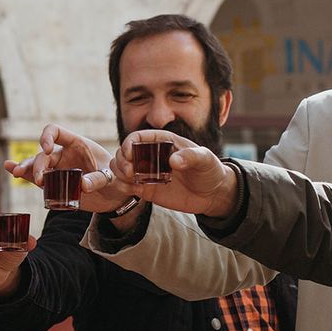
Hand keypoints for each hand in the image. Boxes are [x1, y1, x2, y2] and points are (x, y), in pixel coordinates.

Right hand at [4, 123, 135, 213]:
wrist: (115, 195)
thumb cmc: (116, 179)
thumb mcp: (112, 177)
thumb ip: (97, 179)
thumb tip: (83, 186)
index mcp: (77, 144)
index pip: (55, 132)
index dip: (47, 136)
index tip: (46, 149)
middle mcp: (63, 154)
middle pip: (43, 154)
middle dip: (38, 164)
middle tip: (40, 179)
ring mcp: (57, 169)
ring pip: (36, 165)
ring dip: (26, 168)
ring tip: (16, 173)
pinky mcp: (54, 183)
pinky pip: (35, 177)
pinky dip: (24, 173)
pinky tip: (9, 167)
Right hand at [111, 129, 238, 217]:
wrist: (212, 194)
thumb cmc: (209, 170)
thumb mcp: (205, 159)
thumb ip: (191, 157)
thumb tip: (173, 161)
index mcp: (161, 141)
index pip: (137, 137)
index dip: (128, 143)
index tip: (129, 154)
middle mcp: (150, 155)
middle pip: (123, 152)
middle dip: (121, 161)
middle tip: (130, 172)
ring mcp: (146, 172)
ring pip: (120, 168)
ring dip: (119, 173)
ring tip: (131, 181)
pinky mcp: (146, 189)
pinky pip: (126, 185)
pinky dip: (123, 187)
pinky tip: (134, 190)